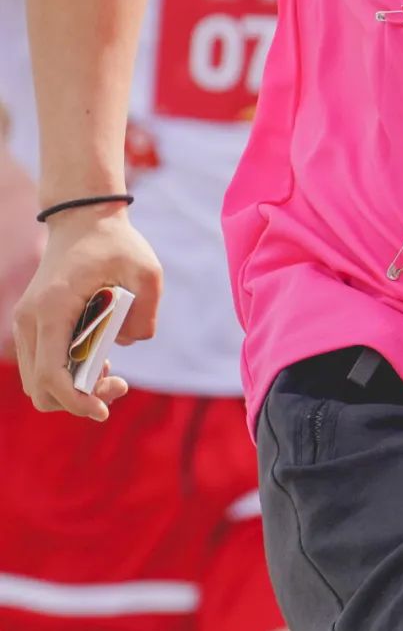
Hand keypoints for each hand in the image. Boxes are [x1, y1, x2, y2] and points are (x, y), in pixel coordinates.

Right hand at [12, 208, 162, 420]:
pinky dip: (67, 374)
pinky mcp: (33, 324)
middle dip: (77, 400)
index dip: (75, 402)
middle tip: (116, 383)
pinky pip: (43, 365)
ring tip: (108, 369)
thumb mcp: (147, 269)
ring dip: (73, 389)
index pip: (50, 375)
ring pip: (39, 382)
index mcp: (53, 309)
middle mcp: (30, 320)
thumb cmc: (115, 243)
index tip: (103, 410)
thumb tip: (133, 342)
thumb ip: (148, 311)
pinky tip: (97, 356)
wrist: (83, 220)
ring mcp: (26, 323)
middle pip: (40, 389)